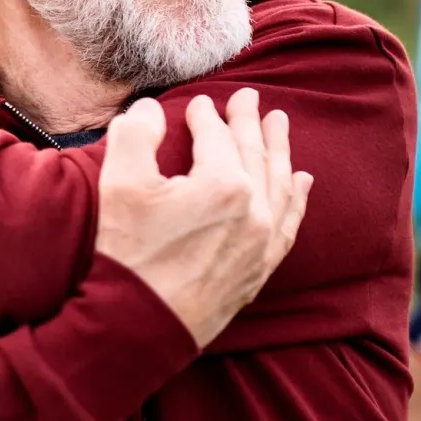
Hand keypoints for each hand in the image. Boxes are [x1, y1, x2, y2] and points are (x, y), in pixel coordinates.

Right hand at [95, 90, 314, 347]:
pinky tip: (300, 182)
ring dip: (279, 150)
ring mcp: (262, 240)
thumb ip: (135, 135)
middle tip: (250, 97)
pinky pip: (289, 223)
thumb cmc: (128, 253)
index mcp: (223, 183)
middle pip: (254, 153)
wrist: (140, 323)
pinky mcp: (261, 267)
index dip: (207, 116)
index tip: (199, 103)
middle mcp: (254, 209)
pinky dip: (295, 198)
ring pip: (278, 183)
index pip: (217, 137)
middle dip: (250, 122)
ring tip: (279, 124)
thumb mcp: (120, 184)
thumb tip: (150, 110)